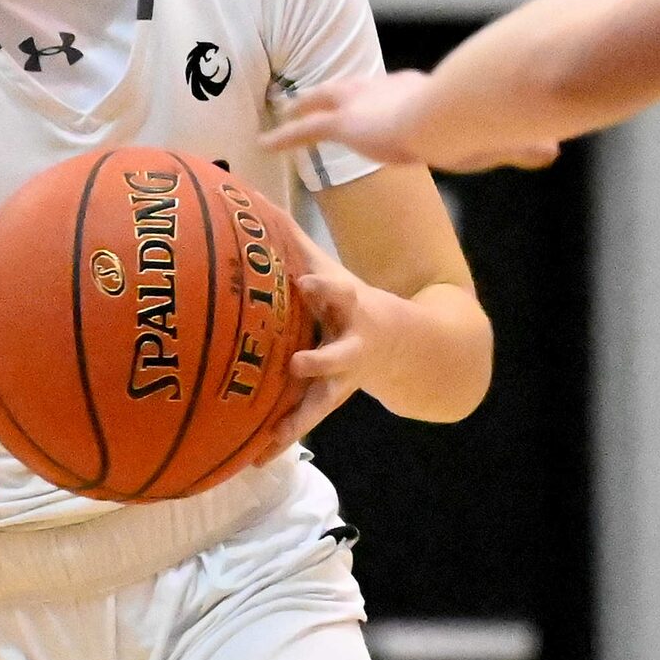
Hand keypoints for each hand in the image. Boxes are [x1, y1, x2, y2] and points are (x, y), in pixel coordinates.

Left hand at [253, 222, 395, 457]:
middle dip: (321, 360)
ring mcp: (343, 378)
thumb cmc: (350, 299)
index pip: (338, 292)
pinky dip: (281, 441)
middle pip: (338, 354)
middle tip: (298, 364)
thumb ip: (293, 241)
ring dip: (299, 419)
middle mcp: (350, 344)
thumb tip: (253, 199)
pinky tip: (255, 460)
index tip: (306, 282)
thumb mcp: (330, 268)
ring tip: (274, 439)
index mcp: (349, 305)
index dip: (324, 288)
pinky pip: (304, 423)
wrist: (406, 346)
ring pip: (323, 401)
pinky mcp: (330, 401)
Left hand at [261, 70, 559, 172]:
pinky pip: (304, 129)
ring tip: (283, 113)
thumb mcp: (498, 137)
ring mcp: (363, 103)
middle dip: (334, 93)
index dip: (384, 95)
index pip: (396, 89)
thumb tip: (554, 152)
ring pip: (322, 101)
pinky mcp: (345, 123)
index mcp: (418, 89)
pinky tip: (263, 142)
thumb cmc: (481, 124)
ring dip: (303, 106)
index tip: (378, 100)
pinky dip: (284, 134)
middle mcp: (385, 88)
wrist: (455, 114)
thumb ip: (520, 145)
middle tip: (315, 98)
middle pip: (352, 87)